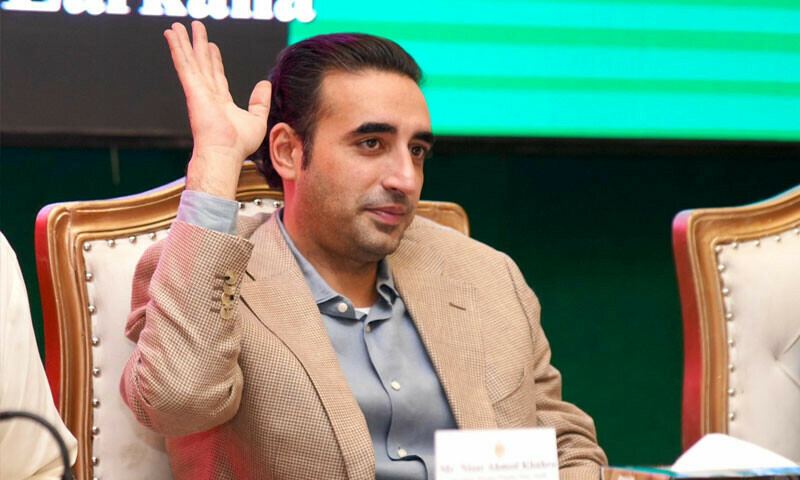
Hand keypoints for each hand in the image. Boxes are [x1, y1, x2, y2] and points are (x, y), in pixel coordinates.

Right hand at [165, 21, 270, 198]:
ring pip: (190, 60)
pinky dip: (177, 48)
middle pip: (201, 63)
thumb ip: (260, 101)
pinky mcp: (192, 88)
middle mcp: (207, 94)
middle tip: (194, 28)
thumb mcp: (257, 119)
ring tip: (177, 26)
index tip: (212, 46)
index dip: (214, 60)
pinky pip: (184, 63)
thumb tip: (264, 83)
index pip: (216, 75)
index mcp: (221, 101)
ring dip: (183, 41)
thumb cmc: (239, 144)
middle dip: (197, 45)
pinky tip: (172, 35)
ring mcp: (198, 90)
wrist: (224, 152)